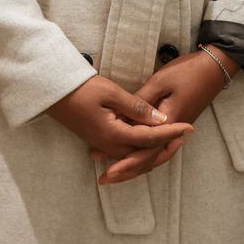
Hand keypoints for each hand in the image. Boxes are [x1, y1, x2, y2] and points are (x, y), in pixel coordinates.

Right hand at [45, 75, 193, 185]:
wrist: (54, 93)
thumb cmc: (81, 89)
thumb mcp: (111, 93)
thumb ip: (137, 107)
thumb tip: (161, 118)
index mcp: (115, 134)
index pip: (151, 137)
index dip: (172, 132)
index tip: (190, 126)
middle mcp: (110, 145)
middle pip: (145, 152)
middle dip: (167, 145)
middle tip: (186, 134)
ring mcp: (104, 145)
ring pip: (136, 154)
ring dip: (155, 148)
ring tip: (174, 138)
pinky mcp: (101, 141)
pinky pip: (126, 151)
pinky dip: (141, 148)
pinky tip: (149, 140)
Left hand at [92, 47, 233, 183]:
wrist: (215, 68)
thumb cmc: (187, 72)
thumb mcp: (160, 82)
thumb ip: (141, 102)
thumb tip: (121, 119)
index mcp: (169, 123)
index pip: (145, 151)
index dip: (126, 163)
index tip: (108, 172)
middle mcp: (173, 132)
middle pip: (150, 159)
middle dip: (128, 170)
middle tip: (106, 179)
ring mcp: (177, 130)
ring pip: (156, 156)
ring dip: (136, 166)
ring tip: (116, 172)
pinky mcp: (177, 126)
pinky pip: (160, 147)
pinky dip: (146, 155)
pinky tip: (134, 155)